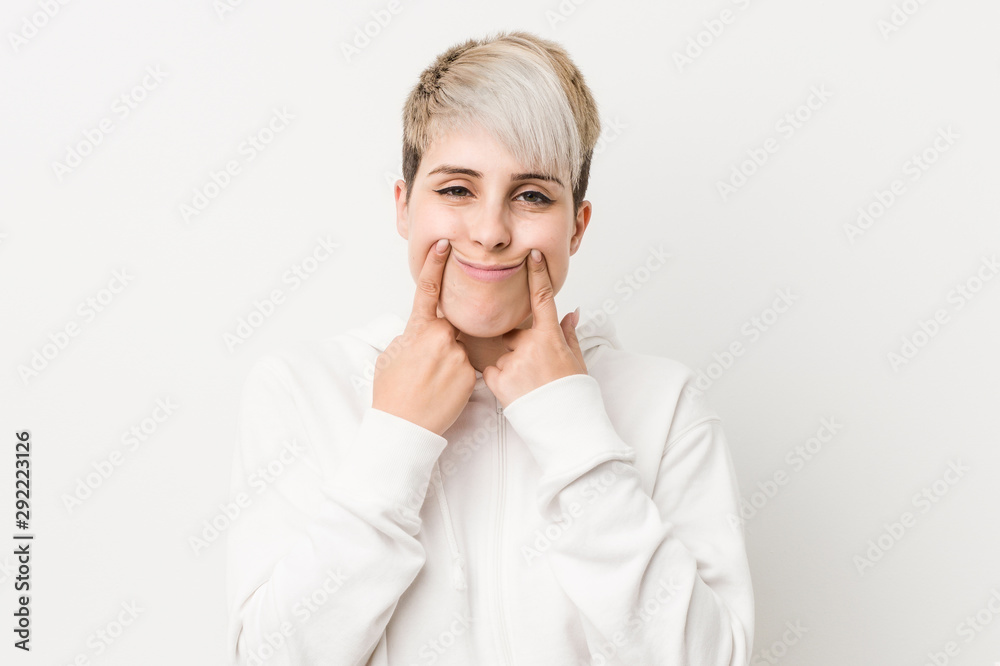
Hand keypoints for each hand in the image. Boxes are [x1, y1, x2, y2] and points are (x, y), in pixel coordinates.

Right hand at [372, 239, 476, 435]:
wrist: (403, 426)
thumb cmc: (392, 392)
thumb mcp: (392, 354)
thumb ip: (411, 335)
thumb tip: (421, 330)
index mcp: (418, 329)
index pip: (427, 289)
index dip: (434, 265)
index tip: (444, 244)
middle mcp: (441, 337)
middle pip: (449, 328)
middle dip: (440, 343)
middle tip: (424, 367)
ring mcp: (458, 356)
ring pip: (459, 350)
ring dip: (448, 363)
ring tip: (431, 384)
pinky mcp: (470, 375)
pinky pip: (467, 369)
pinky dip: (456, 378)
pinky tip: (442, 392)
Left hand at [482, 248, 586, 407]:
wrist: (564, 426)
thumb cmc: (572, 395)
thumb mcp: (576, 361)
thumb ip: (569, 334)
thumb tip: (573, 312)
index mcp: (550, 337)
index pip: (542, 298)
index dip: (537, 274)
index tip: (531, 255)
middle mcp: (529, 345)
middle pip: (514, 333)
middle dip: (519, 346)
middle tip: (534, 370)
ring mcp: (512, 361)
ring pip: (502, 353)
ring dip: (510, 366)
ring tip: (527, 387)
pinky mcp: (497, 379)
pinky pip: (490, 370)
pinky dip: (498, 378)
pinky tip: (514, 391)